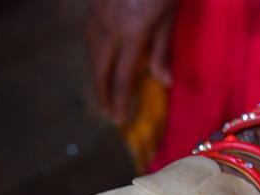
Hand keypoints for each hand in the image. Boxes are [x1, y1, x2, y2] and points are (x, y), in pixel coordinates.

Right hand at [86, 0, 175, 123]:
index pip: (122, 77)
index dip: (119, 101)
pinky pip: (91, 37)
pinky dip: (96, 55)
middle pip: (99, 70)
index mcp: (132, 32)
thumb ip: (162, 48)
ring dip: (97, 75)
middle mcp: (109, 28)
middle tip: (107, 112)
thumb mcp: (169, 14)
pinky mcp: (93, 7)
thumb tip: (162, 81)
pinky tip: (101, 60)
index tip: (119, 119)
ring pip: (92, 54)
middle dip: (102, 94)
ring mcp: (98, 16)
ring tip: (104, 90)